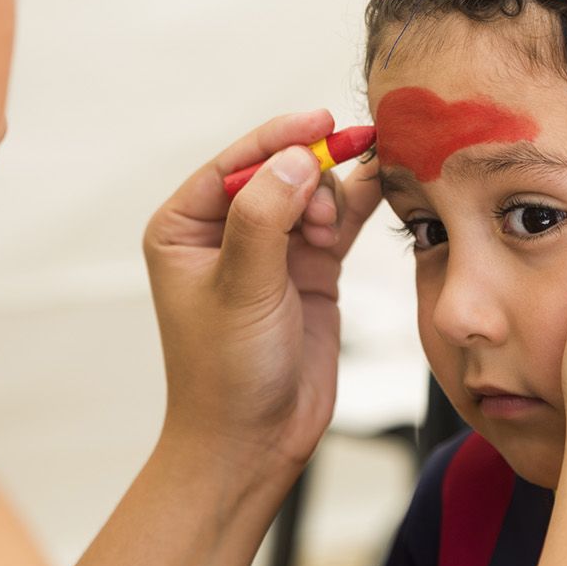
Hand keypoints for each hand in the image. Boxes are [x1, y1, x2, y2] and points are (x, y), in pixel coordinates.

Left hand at [143, 110, 383, 476]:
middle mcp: (226, 230)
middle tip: (325, 218)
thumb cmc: (226, 374)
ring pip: (314, 190)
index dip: (280, 138)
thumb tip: (295, 156)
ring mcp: (273, 248)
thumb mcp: (241, 289)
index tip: (323, 123)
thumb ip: (266, 217)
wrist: (254, 442)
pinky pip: (340, 220)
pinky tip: (382, 189)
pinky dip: (359, 205)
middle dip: (311, 175)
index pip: (236, 163)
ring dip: (333, 198)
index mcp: (185, 226)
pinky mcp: (311, 269)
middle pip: (280, 168)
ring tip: (331, 236)